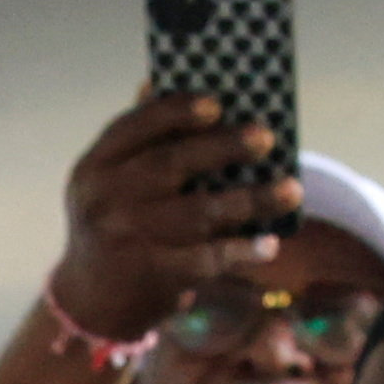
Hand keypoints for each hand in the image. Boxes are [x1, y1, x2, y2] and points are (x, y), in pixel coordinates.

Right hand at [43, 91, 299, 352]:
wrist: (91, 302)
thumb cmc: (115, 225)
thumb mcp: (110, 182)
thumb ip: (137, 140)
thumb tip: (161, 81)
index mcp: (95, 166)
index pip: (134, 127)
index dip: (176, 111)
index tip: (218, 104)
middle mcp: (106, 200)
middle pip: (170, 165)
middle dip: (223, 148)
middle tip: (266, 138)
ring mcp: (128, 239)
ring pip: (198, 213)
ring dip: (250, 200)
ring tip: (292, 189)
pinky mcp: (151, 275)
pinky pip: (205, 260)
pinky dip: (240, 251)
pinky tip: (270, 243)